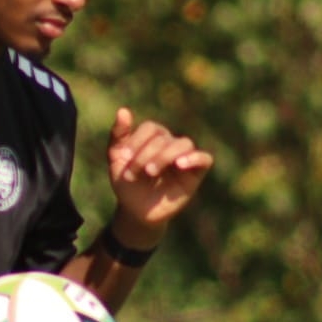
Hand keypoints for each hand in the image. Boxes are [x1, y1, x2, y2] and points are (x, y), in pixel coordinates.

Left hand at [105, 108, 212, 238]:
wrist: (137, 211)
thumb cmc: (127, 183)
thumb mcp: (116, 160)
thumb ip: (118, 136)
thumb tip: (123, 110)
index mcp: (153, 137)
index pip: (151, 128)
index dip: (137, 141)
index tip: (124, 158)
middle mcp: (171, 143)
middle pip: (164, 137)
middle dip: (146, 154)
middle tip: (134, 173)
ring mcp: (184, 157)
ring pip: (184, 144)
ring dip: (166, 155)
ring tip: (151, 171)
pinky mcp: (195, 173)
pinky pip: (204, 159)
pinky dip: (195, 158)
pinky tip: (180, 164)